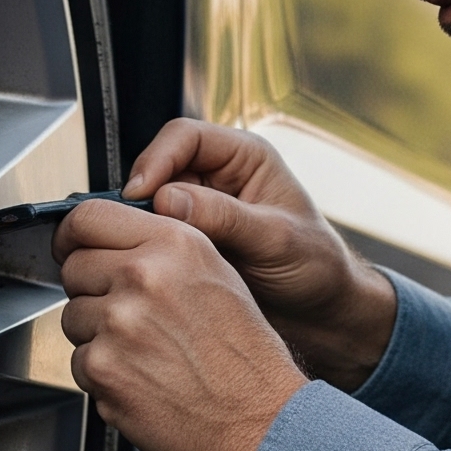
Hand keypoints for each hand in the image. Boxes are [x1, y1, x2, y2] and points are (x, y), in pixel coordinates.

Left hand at [54, 201, 306, 450]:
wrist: (257, 418)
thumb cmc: (244, 355)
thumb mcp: (216, 273)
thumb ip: (160, 248)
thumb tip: (110, 242)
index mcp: (173, 244)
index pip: (88, 218)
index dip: (72, 235)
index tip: (71, 246)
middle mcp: (143, 277)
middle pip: (74, 267)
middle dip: (91, 289)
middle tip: (127, 313)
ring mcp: (118, 323)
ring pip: (73, 316)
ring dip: (96, 334)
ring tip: (144, 350)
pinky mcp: (102, 368)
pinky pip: (78, 361)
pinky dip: (102, 373)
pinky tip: (141, 376)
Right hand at [117, 120, 397, 388]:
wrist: (322, 314)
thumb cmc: (316, 268)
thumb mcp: (276, 240)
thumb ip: (226, 218)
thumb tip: (167, 200)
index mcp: (244, 157)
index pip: (184, 136)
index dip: (156, 160)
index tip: (139, 194)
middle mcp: (217, 176)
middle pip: (157, 168)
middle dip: (140, 197)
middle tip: (128, 229)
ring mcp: (199, 210)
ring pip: (149, 205)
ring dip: (140, 226)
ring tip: (135, 252)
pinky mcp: (188, 242)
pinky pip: (153, 236)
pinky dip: (145, 249)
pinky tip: (144, 269)